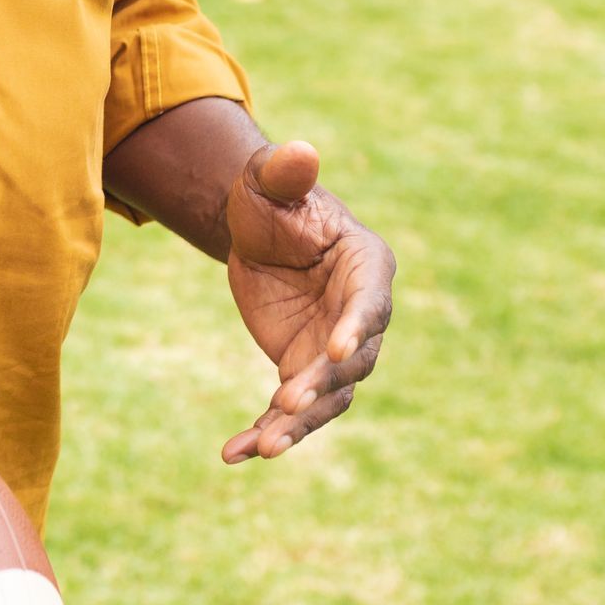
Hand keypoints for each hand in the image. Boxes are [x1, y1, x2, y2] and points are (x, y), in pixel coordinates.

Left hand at [221, 139, 394, 462]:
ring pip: (326, 399)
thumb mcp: (268, 180)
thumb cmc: (271, 197)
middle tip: (286, 403)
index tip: (335, 351)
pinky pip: (288, 410)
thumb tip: (300, 150)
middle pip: (352, 362)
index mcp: (366, 266)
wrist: (254, 231)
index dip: (357, 327)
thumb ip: (285, 171)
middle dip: (322, 385)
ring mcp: (333, 349)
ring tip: (263, 447)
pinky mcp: (301, 370)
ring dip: (297, 424)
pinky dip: (264, 432)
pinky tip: (233, 454)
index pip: (371, 303)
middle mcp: (360, 316)